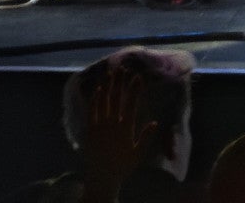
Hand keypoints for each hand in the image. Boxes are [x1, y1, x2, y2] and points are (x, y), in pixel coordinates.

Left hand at [80, 69, 154, 202]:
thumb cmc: (123, 166)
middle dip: (119, 82)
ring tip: (110, 73)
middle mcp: (113, 123)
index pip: (131, 104)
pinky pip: (92, 110)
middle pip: (116, 98)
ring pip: (103, 101)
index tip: (137, 77)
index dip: (134, 90)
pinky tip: (97, 89)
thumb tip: (155, 122)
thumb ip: (146, 138)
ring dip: (107, 86)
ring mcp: (100, 125)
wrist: (102, 175)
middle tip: (122, 68)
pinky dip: (94, 99)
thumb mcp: (138, 154)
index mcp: (126, 129)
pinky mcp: (90, 128)